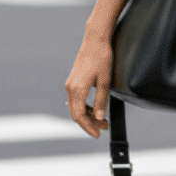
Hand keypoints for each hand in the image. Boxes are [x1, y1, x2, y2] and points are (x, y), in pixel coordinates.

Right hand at [65, 0, 140, 137]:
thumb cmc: (102, 58)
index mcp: (76, 89)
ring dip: (87, 115)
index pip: (78, 115)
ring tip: (102, 120)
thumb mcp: (105, 82)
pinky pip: (76, 99)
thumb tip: (97, 118)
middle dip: (89, 123)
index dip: (87, 127)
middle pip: (76, 113)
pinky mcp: (74, 80)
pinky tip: (93, 110)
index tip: (97, 134)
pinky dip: (84, 107)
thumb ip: (100, 102)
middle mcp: (70, 87)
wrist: (95, 40)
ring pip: (76, 106)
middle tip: (103, 129)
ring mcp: (70, 83)